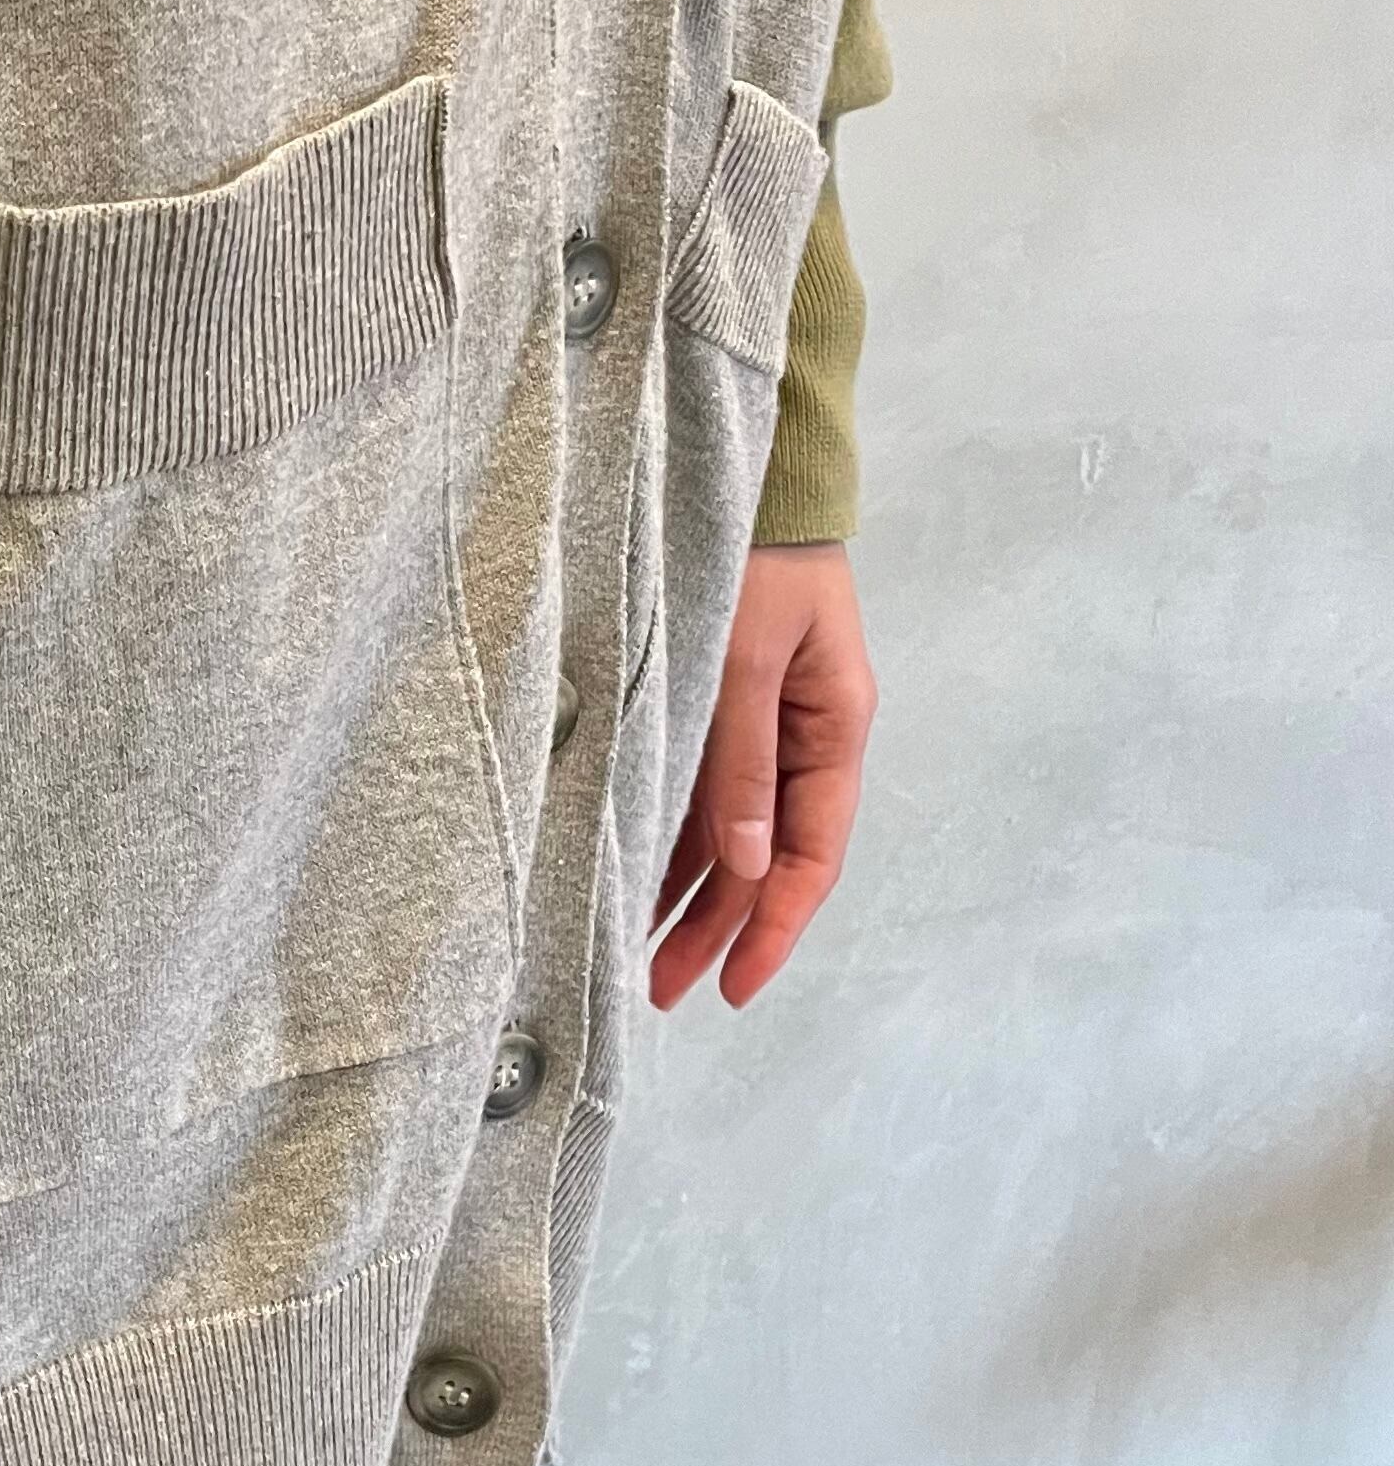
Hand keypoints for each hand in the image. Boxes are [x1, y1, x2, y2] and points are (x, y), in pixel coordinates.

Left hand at [650, 543, 876, 1013]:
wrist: (747, 473)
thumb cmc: (755, 553)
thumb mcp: (747, 657)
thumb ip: (742, 760)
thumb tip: (749, 865)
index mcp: (834, 728)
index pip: (813, 854)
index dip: (775, 926)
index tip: (734, 986)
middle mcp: (803, 738)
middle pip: (766, 859)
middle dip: (718, 929)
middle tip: (663, 992)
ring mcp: (760, 725)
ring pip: (728, 836)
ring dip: (688, 898)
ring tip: (641, 962)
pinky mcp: (717, 707)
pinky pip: (698, 794)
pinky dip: (669, 842)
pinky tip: (633, 884)